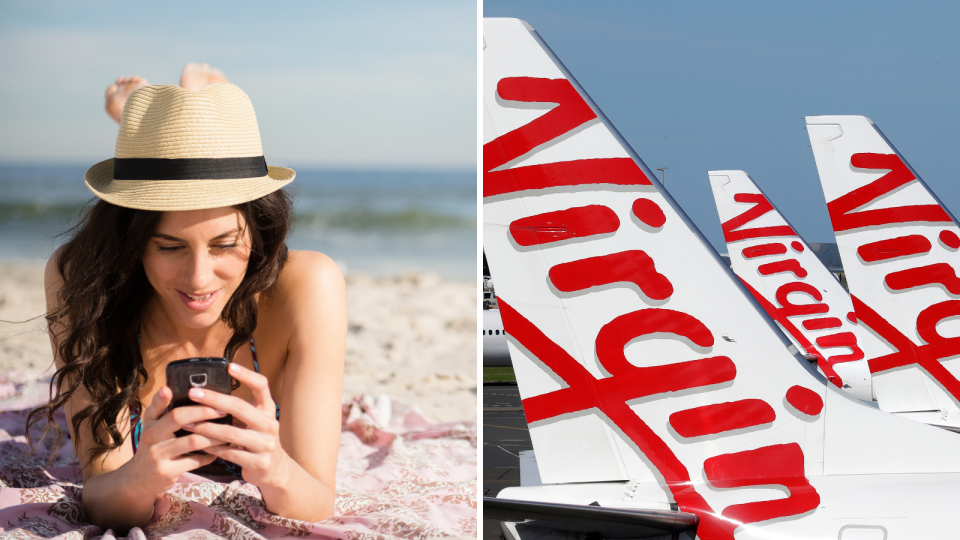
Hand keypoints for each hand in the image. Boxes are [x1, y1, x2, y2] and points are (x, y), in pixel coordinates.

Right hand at [127, 386, 227, 494]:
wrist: (138, 479)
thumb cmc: (154, 446)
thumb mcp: (153, 427)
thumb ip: (164, 410)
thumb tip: (176, 388)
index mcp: (150, 422)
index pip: (155, 406)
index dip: (161, 398)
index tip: (169, 389)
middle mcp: (150, 436)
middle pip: (178, 418)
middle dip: (203, 411)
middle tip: (222, 410)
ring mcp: (157, 455)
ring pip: (192, 441)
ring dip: (214, 436)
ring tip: (228, 431)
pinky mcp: (166, 471)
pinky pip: (194, 461)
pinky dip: (209, 455)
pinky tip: (218, 452)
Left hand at [184, 362, 288, 486]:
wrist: (275, 470)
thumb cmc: (258, 440)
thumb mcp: (257, 421)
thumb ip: (241, 409)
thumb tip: (210, 393)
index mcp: (268, 410)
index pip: (261, 386)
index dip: (247, 375)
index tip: (229, 366)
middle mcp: (269, 424)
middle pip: (240, 407)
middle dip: (214, 399)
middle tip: (193, 393)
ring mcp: (266, 444)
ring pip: (230, 432)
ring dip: (205, 427)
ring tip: (187, 422)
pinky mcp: (258, 462)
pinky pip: (229, 452)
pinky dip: (211, 447)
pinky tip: (198, 443)